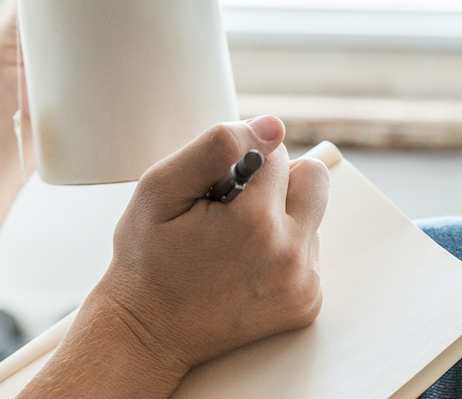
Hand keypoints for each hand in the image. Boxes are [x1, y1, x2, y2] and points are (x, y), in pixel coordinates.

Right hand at [21, 116, 330, 397]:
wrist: (147, 334)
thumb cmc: (147, 261)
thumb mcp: (160, 190)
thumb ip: (217, 146)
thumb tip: (273, 126)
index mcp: (257, 221)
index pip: (276, 152)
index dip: (241, 164)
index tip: (215, 193)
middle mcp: (291, 254)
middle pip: (315, 179)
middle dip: (278, 185)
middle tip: (235, 211)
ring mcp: (303, 283)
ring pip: (310, 217)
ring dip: (278, 221)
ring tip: (231, 248)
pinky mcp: (307, 303)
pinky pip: (309, 254)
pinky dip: (281, 254)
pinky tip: (244, 270)